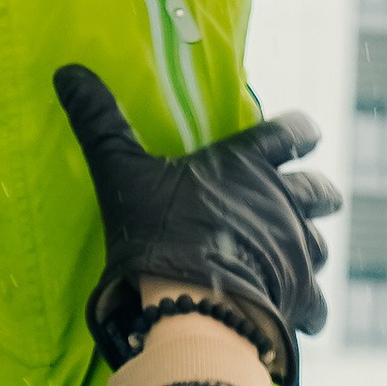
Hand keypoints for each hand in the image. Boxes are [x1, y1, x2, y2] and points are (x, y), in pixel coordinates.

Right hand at [52, 65, 338, 384]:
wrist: (191, 302)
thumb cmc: (158, 232)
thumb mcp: (120, 171)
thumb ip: (99, 122)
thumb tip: (67, 71)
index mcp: (246, 164)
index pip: (290, 133)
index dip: (300, 133)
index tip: (307, 135)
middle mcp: (282, 201)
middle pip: (318, 190)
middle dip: (318, 194)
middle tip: (317, 198)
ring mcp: (297, 250)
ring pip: (319, 244)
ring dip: (307, 248)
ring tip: (293, 257)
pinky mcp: (302, 296)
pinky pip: (318, 302)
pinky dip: (310, 307)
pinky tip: (298, 314)